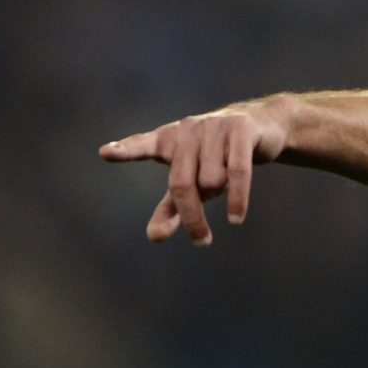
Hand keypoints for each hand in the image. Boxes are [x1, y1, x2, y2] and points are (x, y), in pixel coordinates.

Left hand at [99, 100, 289, 245]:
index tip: (105, 152)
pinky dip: (237, 198)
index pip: (143, 145)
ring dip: (221, 194)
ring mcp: (214, 126)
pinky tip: (235, 219)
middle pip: (181, 183)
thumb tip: (153, 237)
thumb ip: (171, 208)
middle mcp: (188, 129)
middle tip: (201, 240)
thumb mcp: (194, 182)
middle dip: (191, 216)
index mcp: (170, 139)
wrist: (262, 129)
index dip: (125, 150)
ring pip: (211, 180)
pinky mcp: (240, 129)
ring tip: (227, 187)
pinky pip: (237, 172)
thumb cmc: (218, 159)